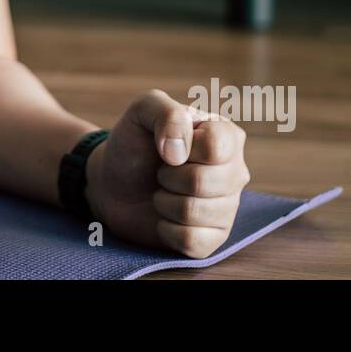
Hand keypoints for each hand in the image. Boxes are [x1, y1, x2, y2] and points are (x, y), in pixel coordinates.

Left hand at [84, 89, 249, 257]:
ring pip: (195, 213)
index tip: (166, 148)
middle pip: (204, 182)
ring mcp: (228, 207)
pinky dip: (167, 229)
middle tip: (161, 172)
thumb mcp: (143, 110)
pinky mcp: (214, 238)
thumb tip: (179, 153)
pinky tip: (165, 217)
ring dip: (164, 202)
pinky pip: (193, 241)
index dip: (182, 148)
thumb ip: (166, 112)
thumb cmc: (134, 142)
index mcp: (227, 136)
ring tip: (162, 191)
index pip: (214, 147)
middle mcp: (235, 172)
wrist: (114, 182)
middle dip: (167, 177)